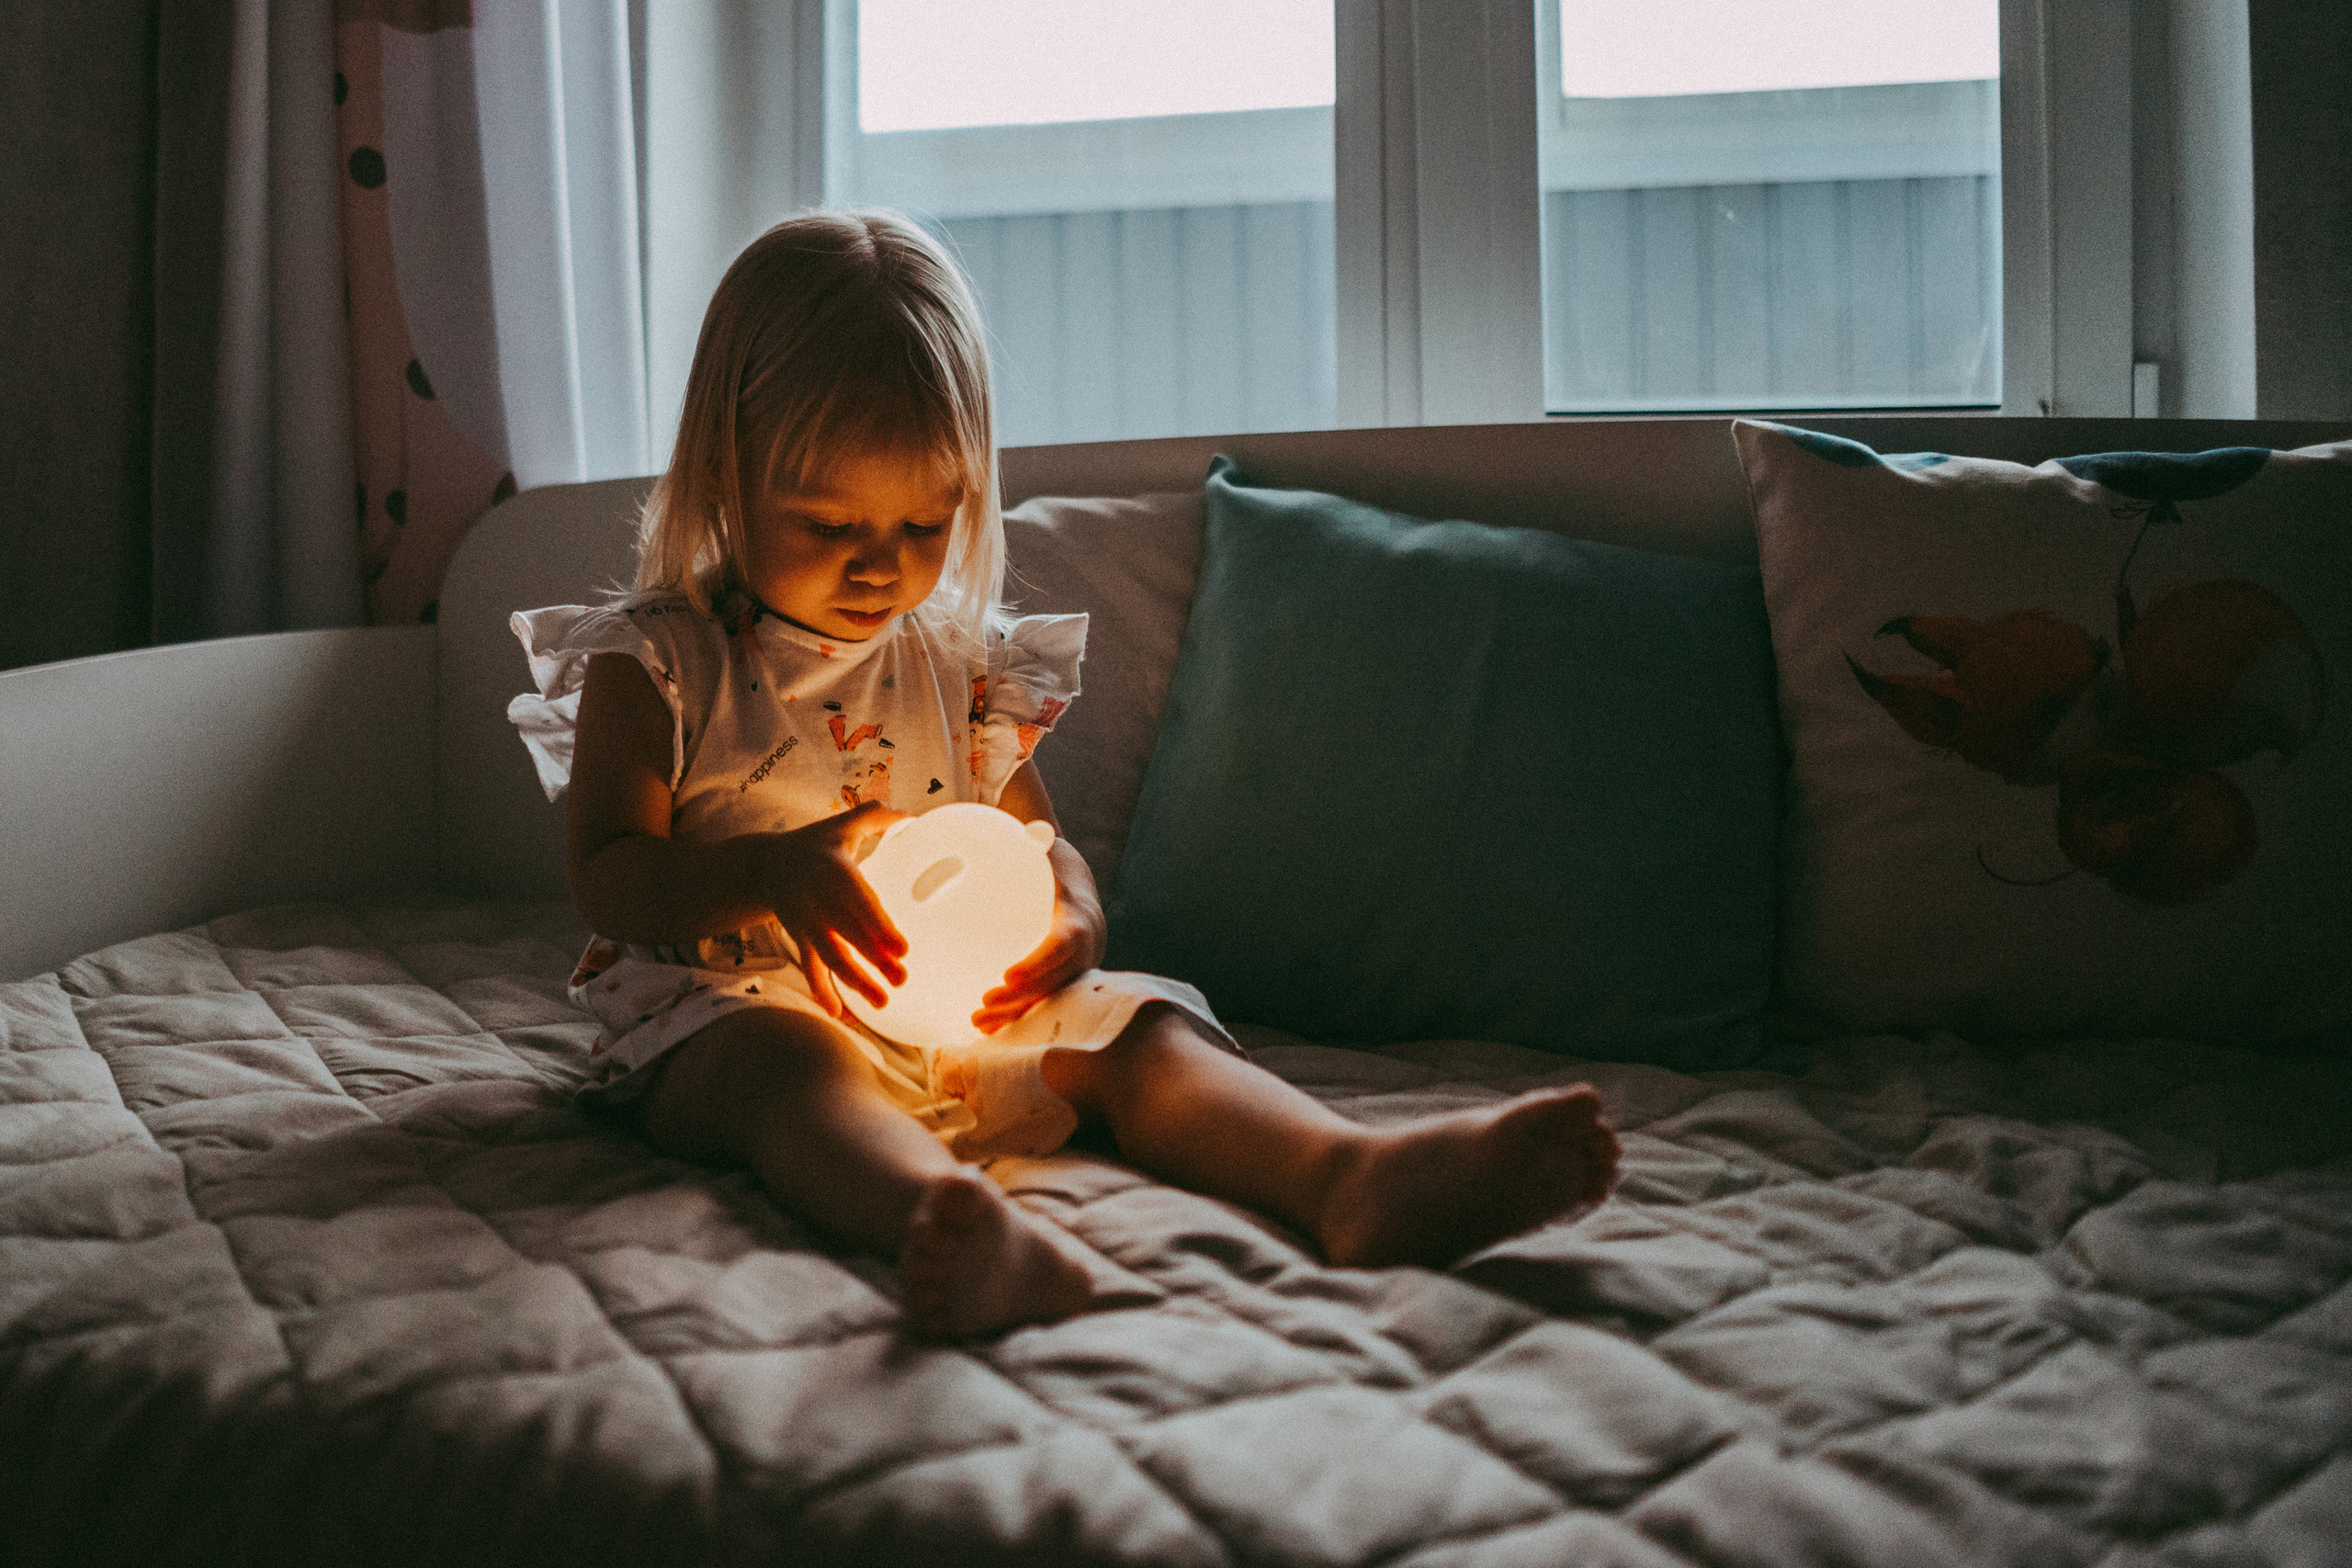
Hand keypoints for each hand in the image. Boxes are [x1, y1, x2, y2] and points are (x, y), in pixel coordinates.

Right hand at [757, 802, 908, 1016]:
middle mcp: (819, 901)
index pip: (860, 902)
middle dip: (875, 960)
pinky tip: (838, 1013)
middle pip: (850, 936)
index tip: (901, 948)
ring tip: (883, 1002)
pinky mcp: (800, 939)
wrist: (764, 865)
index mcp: (835, 873)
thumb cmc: (814, 844)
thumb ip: (875, 816)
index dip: (879, 926)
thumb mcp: (842, 824)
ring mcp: (807, 924)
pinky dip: (821, 991)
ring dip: (856, 982)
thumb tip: (911, 814)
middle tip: (902, 979)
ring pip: (832, 958)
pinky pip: (811, 968)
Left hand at [973, 843, 1104, 1033]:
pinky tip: (984, 1027)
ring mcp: (1076, 970)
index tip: (1009, 974)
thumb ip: (1035, 839)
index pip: (1065, 943)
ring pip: (1049, 998)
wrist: (1072, 881)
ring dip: (1015, 1014)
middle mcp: (1086, 949)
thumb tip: (1021, 821)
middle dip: (1022, 998)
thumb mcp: (1043, 847)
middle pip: (1057, 981)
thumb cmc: (1049, 860)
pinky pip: (1042, 1002)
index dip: (1040, 962)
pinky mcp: (1063, 982)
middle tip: (983, 1003)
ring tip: (976, 1022)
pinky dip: (1016, 1016)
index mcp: (1080, 915)